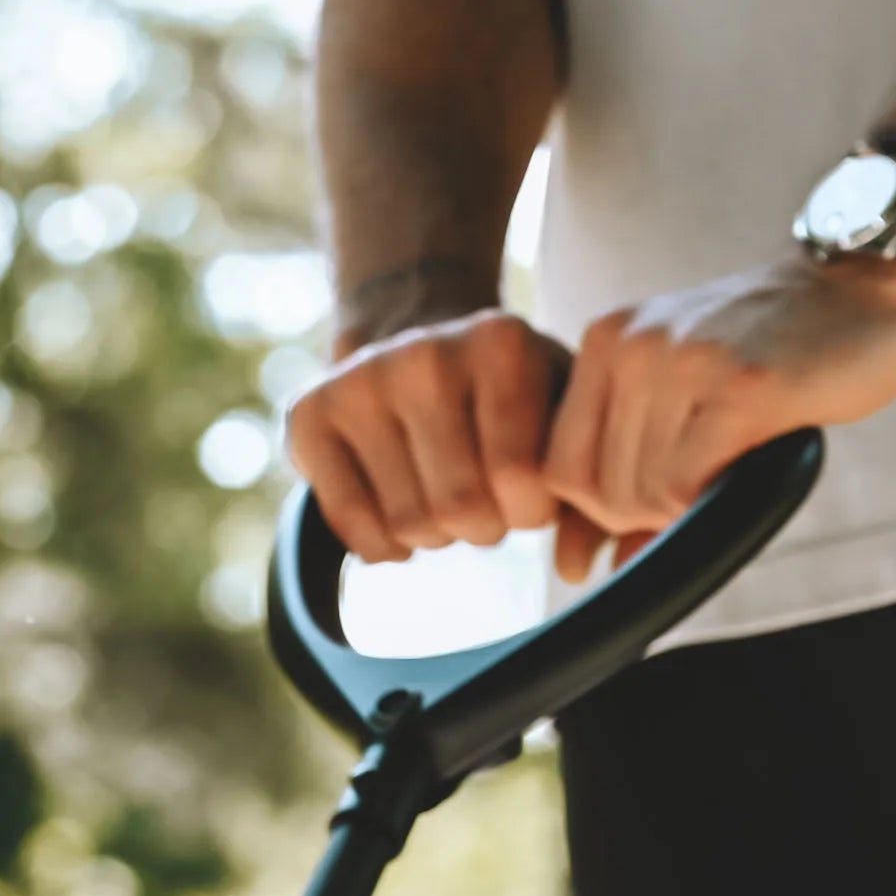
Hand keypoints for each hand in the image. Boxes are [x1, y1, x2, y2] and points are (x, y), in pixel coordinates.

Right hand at [284, 307, 584, 561]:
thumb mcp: (559, 409)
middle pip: (458, 507)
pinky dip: (382, 547)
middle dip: (480, 527)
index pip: (519, 477)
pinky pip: (352, 525)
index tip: (526, 496)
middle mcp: (426, 353)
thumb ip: (586, 483)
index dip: (529, 511)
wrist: (413, 330)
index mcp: (499, 342)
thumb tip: (577, 564)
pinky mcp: (310, 416)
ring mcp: (360, 382)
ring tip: (441, 502)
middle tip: (481, 507)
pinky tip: (396, 523)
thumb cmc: (501, 391)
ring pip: (407, 523)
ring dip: (433, 536)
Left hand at [542, 253, 895, 578]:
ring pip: (639, 494)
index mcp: (604, 343)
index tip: (657, 488)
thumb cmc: (767, 357)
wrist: (868, 289)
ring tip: (734, 451)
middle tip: (709, 469)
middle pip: (597, 491)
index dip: (602, 506)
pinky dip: (713, 494)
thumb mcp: (674, 399)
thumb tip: (577, 573)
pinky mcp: (741, 385)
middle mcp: (633, 344)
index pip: (557, 471)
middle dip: (647, 511)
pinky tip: (750, 452)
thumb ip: (617, 474)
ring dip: (685, 502)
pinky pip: (685, 485)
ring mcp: (684, 359)